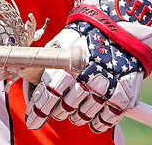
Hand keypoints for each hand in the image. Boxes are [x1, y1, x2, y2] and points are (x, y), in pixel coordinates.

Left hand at [26, 0, 151, 132]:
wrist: (121, 30)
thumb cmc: (84, 36)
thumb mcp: (61, 43)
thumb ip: (46, 62)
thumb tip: (29, 82)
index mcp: (69, 64)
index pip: (49, 95)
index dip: (40, 109)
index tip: (34, 118)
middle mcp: (88, 78)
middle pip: (64, 109)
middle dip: (58, 110)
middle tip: (59, 106)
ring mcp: (107, 89)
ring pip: (82, 117)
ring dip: (76, 115)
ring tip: (76, 105)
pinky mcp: (123, 97)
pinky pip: (105, 120)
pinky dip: (97, 121)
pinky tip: (93, 114)